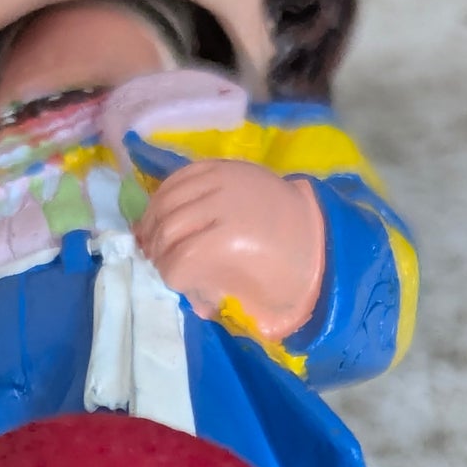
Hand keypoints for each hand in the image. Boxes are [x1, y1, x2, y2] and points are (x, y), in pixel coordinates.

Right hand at [133, 160, 326, 344]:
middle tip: (156, 263)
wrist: (315, 228)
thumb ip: (219, 300)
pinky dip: (163, 197)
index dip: (169, 276)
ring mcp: (221, 179)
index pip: (179, 260)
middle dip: (157, 252)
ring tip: (151, 240)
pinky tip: (161, 214)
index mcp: (232, 240)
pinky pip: (179, 177)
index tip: (174, 282)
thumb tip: (193, 300)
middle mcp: (223, 203)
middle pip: (168, 229)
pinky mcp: (221, 166)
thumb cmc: (287, 270)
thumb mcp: (258, 298)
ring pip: (167, 199)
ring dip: (152, 223)